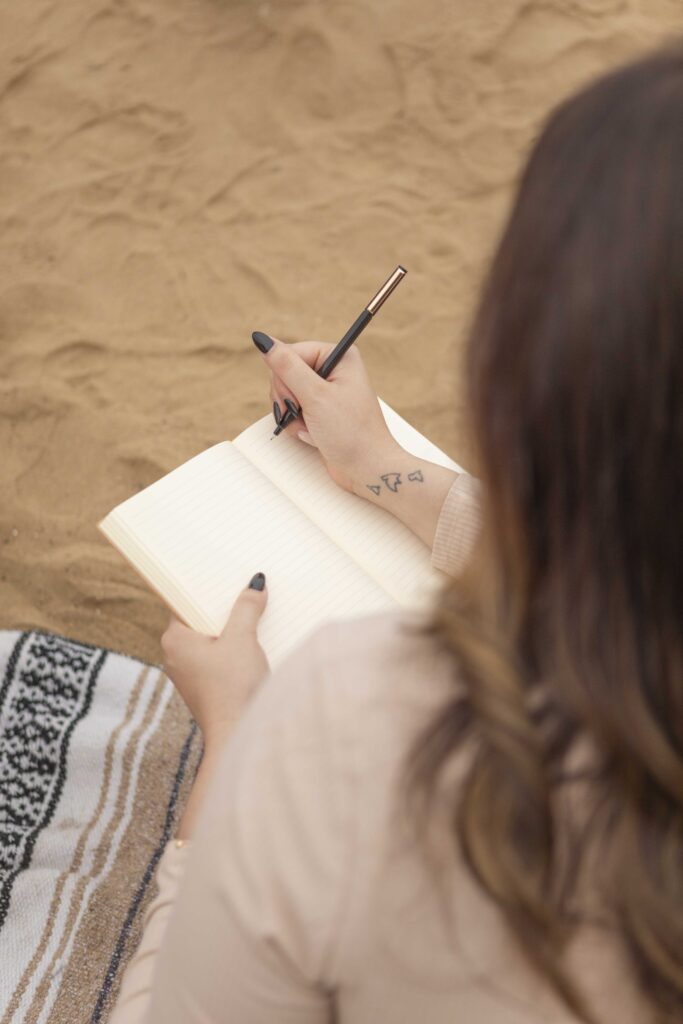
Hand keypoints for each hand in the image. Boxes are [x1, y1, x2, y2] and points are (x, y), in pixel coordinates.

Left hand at [160, 575, 268, 747]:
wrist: (237, 735)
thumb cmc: (233, 687)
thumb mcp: (242, 639)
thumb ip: (247, 608)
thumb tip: (255, 584)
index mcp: (174, 640)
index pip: (185, 602)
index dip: (206, 589)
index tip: (225, 575)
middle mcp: (175, 656)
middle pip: (201, 620)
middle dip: (224, 608)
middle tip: (246, 590)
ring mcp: (190, 674)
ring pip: (211, 640)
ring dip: (232, 629)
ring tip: (256, 613)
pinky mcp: (206, 688)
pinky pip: (218, 658)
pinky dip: (234, 649)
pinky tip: (255, 643)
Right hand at [257, 335, 401, 493]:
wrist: (368, 470)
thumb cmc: (351, 432)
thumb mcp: (315, 396)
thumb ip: (286, 367)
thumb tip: (262, 339)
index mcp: (339, 356)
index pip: (291, 353)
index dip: (285, 377)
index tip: (298, 397)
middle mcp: (333, 370)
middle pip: (285, 373)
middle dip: (288, 399)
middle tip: (304, 413)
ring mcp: (327, 392)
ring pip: (287, 394)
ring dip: (292, 415)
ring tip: (311, 427)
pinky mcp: (321, 411)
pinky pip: (294, 411)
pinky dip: (298, 425)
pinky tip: (314, 435)